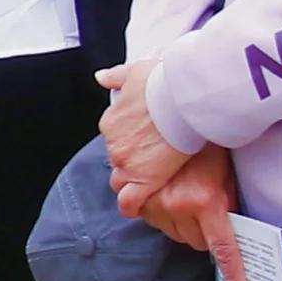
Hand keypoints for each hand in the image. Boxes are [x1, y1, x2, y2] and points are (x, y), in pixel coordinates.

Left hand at [94, 62, 188, 199]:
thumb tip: (101, 77)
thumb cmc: (163, 83)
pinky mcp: (144, 178)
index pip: (115, 140)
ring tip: (149, 183)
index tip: (138, 146)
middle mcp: (114, 143)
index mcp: (112, 122)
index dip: (128, 146)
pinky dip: (133, 205)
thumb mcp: (135, 72)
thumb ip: (116, 76)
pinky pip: (131, 199)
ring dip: (133, 182)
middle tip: (149, 163)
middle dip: (130, 163)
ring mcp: (127, 162)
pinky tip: (138, 208)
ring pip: (123, 179)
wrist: (179, 98)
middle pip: (118, 160)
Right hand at [135, 144, 246, 280]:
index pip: (223, 248)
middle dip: (206, 234)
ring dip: (185, 226)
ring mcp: (155, 204)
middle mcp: (177, 206)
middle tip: (211, 214)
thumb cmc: (204, 141)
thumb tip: (235, 222)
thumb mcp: (226, 170)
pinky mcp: (139, 200)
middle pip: (198, 243)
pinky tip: (170, 196)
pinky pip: (155, 222)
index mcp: (204, 201)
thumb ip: (229, 198)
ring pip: (176, 234)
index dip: (233, 273)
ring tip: (189, 199)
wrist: (170, 118)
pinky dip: (164, 215)